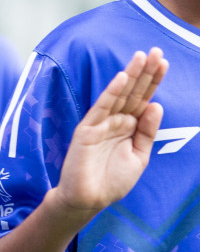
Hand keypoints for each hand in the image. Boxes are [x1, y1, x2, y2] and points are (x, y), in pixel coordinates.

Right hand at [52, 48, 166, 213]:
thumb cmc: (112, 181)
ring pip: (118, 95)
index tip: (164, 62)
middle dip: (144, 72)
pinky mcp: (87, 130)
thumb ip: (147, 131)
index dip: (153, 81)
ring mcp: (100, 124)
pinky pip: (101, 108)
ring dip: (130, 75)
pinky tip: (121, 78)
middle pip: (133, 92)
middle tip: (156, 51)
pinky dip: (110, 93)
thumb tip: (155, 105)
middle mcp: (115, 121)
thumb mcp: (139, 157)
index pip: (143, 99)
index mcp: (128, 126)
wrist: (89, 200)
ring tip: (142, 56)